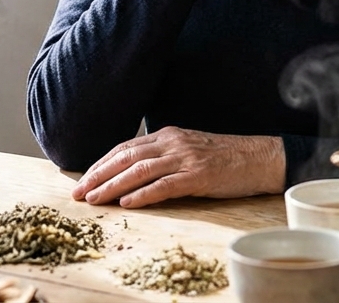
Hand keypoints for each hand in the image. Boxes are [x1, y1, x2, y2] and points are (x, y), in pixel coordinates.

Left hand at [70, 127, 284, 208]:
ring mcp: (185, 158)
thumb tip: (132, 169)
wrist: (259, 157)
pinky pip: (165, 185)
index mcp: (167, 135)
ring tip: (95, 199)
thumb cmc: (223, 157)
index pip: (125, 148)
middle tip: (79, 192)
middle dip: (98, 175)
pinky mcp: (199, 176)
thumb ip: (162, 155)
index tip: (83, 179)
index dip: (100, 163)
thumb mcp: (188, 149)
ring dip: (113, 185)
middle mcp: (172, 142)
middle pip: (126, 157)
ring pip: (140, 170)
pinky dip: (144, 194)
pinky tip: (128, 202)